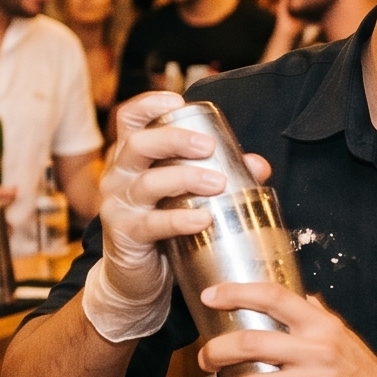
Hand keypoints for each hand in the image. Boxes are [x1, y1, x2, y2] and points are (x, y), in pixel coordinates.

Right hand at [90, 91, 271, 309]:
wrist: (136, 277)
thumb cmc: (163, 224)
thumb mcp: (187, 194)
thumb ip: (220, 174)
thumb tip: (258, 164)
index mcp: (131, 156)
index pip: (129, 118)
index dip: (149, 104)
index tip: (177, 100)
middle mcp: (118, 175)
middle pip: (138, 144)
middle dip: (175, 140)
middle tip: (209, 147)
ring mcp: (118, 205)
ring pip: (147, 183)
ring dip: (185, 178)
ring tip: (217, 183)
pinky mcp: (125, 235)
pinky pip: (151, 224)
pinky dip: (178, 220)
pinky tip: (202, 220)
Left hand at [197, 282, 376, 376]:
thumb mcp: (347, 340)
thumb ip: (320, 319)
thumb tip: (302, 299)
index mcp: (323, 327)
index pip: (274, 297)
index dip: (236, 293)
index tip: (209, 297)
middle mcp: (318, 352)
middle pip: (250, 343)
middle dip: (215, 352)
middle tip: (205, 361)